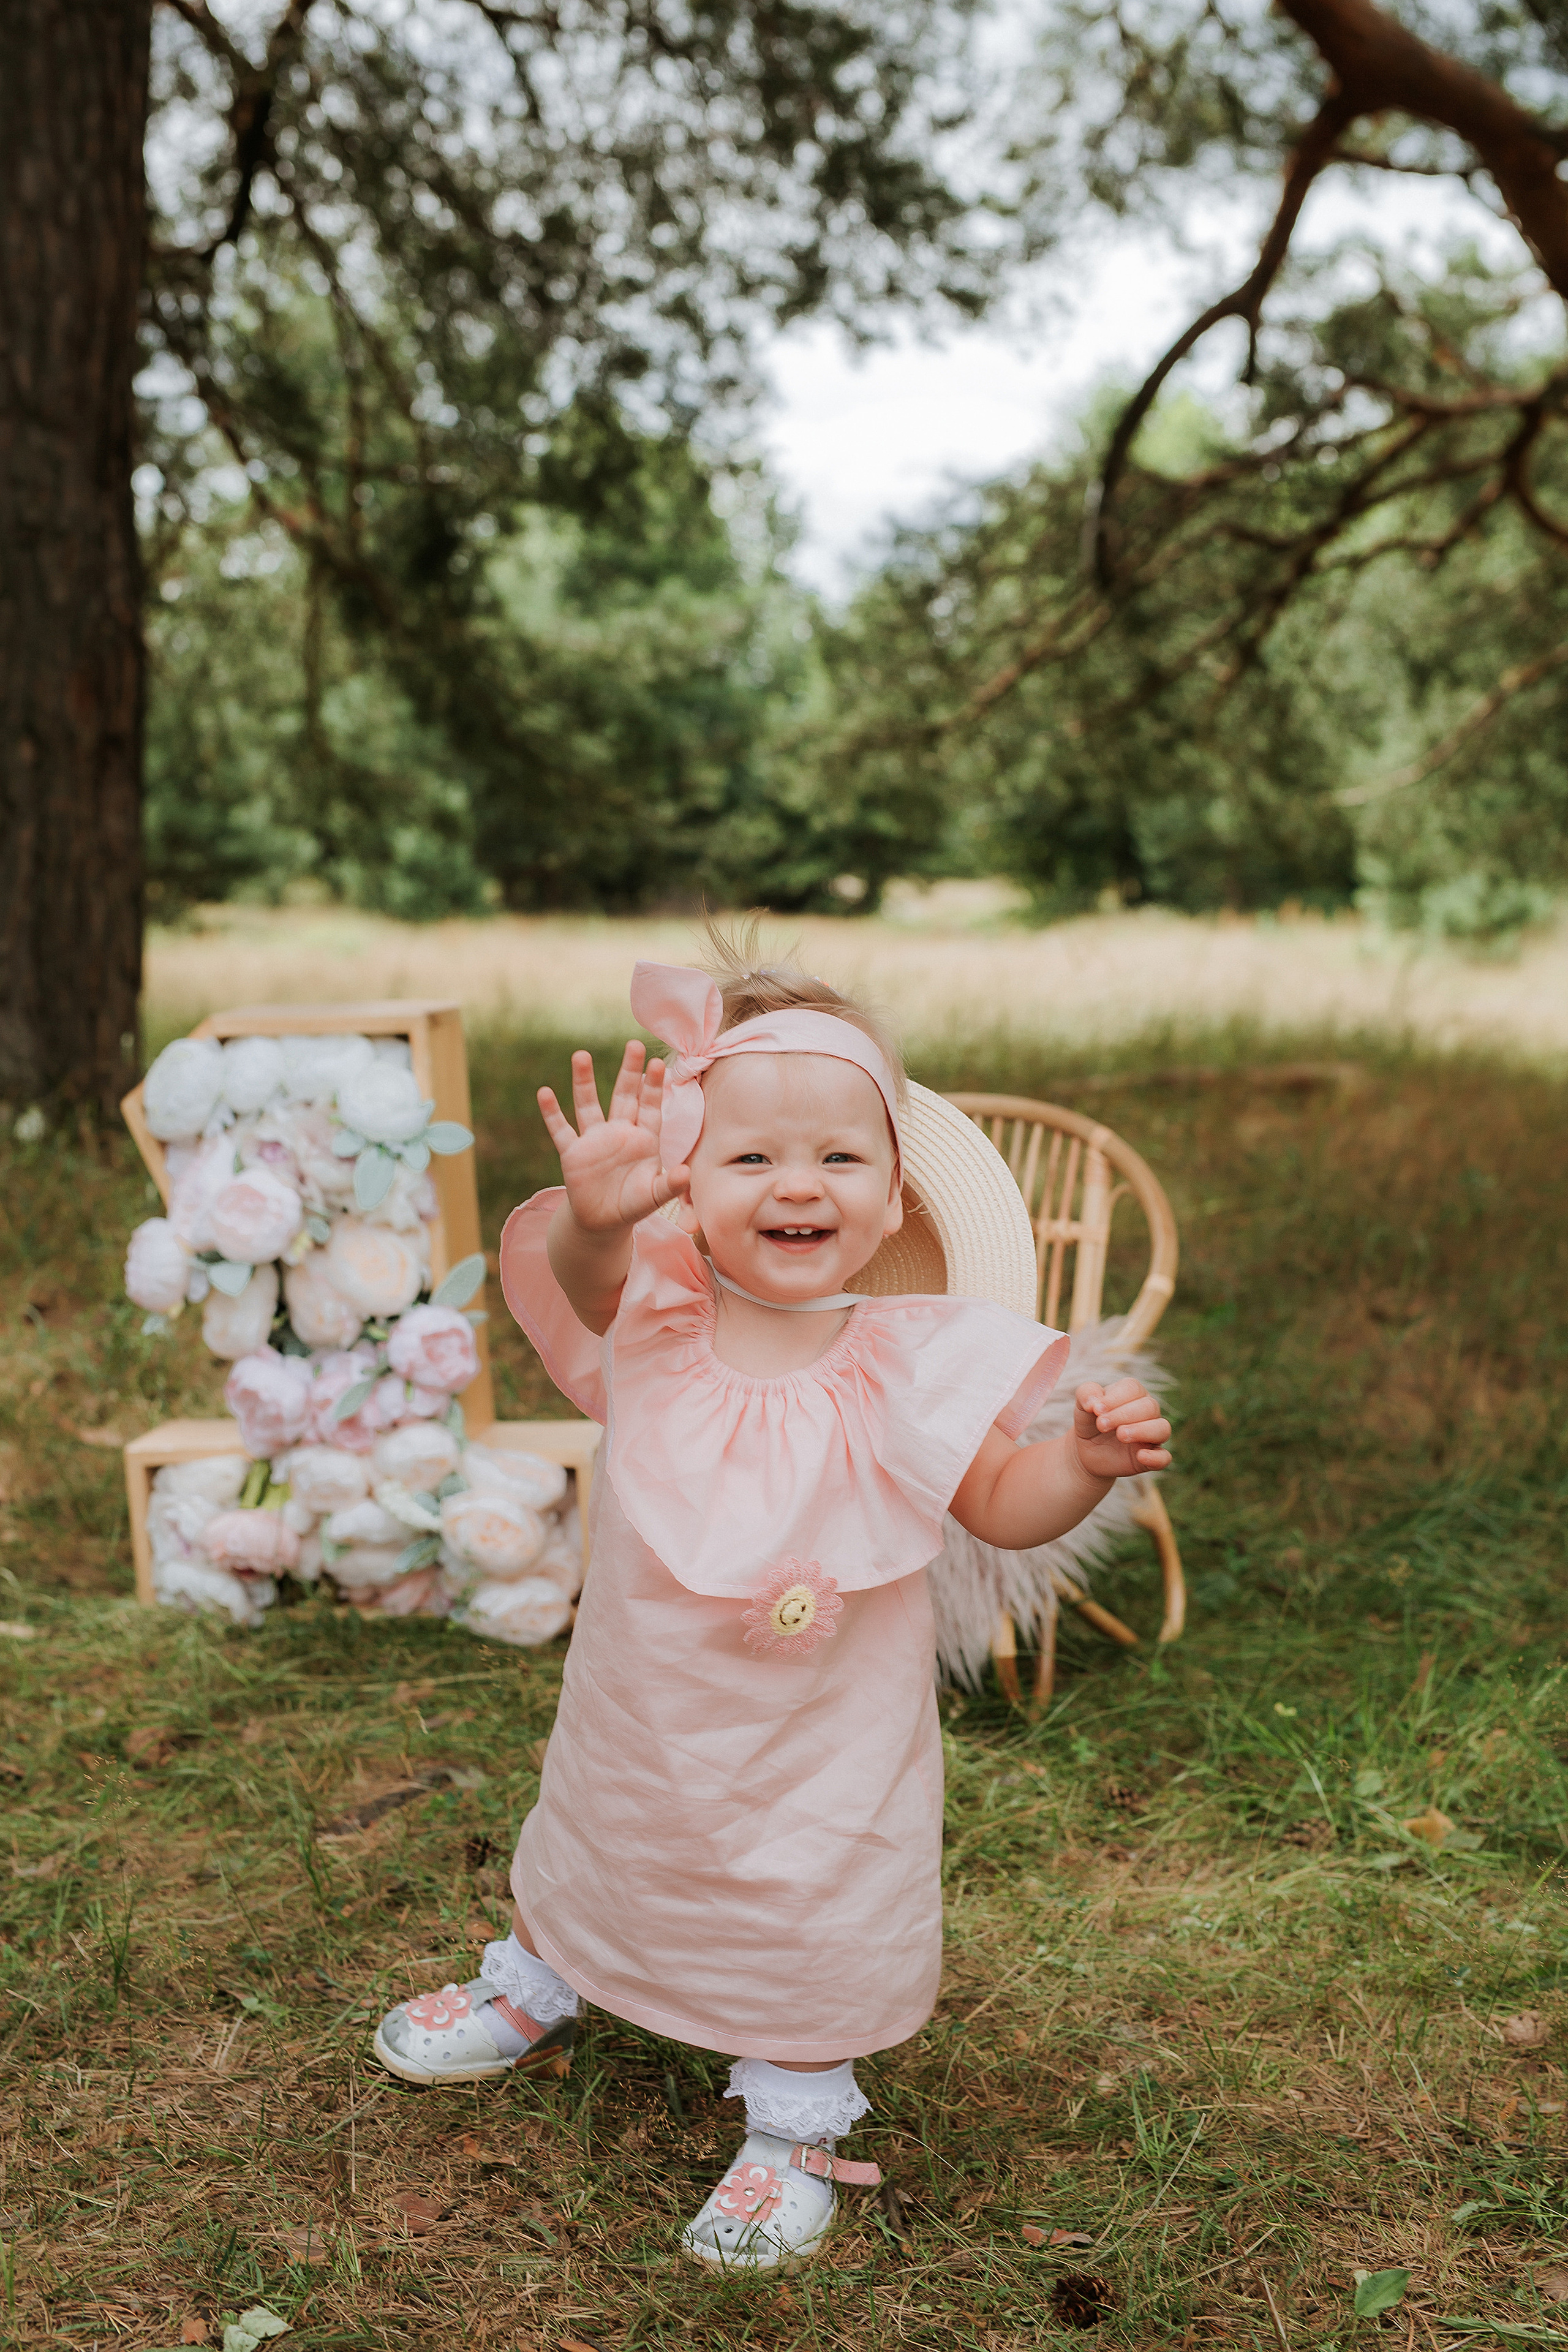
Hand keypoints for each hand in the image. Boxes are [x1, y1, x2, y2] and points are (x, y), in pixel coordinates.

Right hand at [536, 1043, 690, 1234]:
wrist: (603, 1221)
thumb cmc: (633, 1204)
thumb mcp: (654, 1197)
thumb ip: (670, 1185)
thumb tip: (686, 1174)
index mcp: (643, 1139)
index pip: (650, 1108)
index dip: (653, 1087)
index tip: (656, 1064)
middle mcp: (619, 1133)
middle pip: (624, 1096)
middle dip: (629, 1072)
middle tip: (634, 1045)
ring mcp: (594, 1140)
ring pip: (588, 1105)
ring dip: (584, 1081)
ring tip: (581, 1055)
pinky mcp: (572, 1153)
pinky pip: (561, 1130)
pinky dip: (552, 1113)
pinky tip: (545, 1092)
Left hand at [1071, 1378, 1171, 1480]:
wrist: (1087, 1451)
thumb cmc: (1090, 1422)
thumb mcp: (1082, 1406)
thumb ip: (1086, 1394)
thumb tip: (1094, 1402)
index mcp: (1133, 1394)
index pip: (1133, 1388)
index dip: (1115, 1398)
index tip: (1096, 1410)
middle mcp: (1148, 1412)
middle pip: (1149, 1406)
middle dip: (1123, 1415)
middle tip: (1102, 1425)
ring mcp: (1152, 1435)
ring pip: (1162, 1428)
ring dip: (1141, 1431)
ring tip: (1121, 1435)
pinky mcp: (1152, 1457)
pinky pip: (1164, 1457)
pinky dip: (1156, 1457)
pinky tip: (1140, 1456)